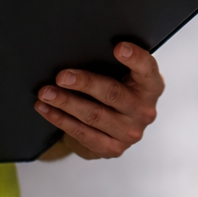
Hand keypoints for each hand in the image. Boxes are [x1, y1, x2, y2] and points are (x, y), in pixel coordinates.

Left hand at [34, 42, 163, 159]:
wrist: (114, 129)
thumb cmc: (116, 92)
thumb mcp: (122, 76)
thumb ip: (113, 64)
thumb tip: (80, 49)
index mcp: (151, 86)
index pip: (147, 69)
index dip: (136, 58)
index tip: (118, 47)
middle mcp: (145, 110)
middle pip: (113, 93)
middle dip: (84, 83)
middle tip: (62, 76)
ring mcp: (130, 132)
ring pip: (94, 115)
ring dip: (66, 103)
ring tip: (46, 93)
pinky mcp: (113, 148)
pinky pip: (83, 133)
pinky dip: (61, 120)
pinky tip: (47, 109)